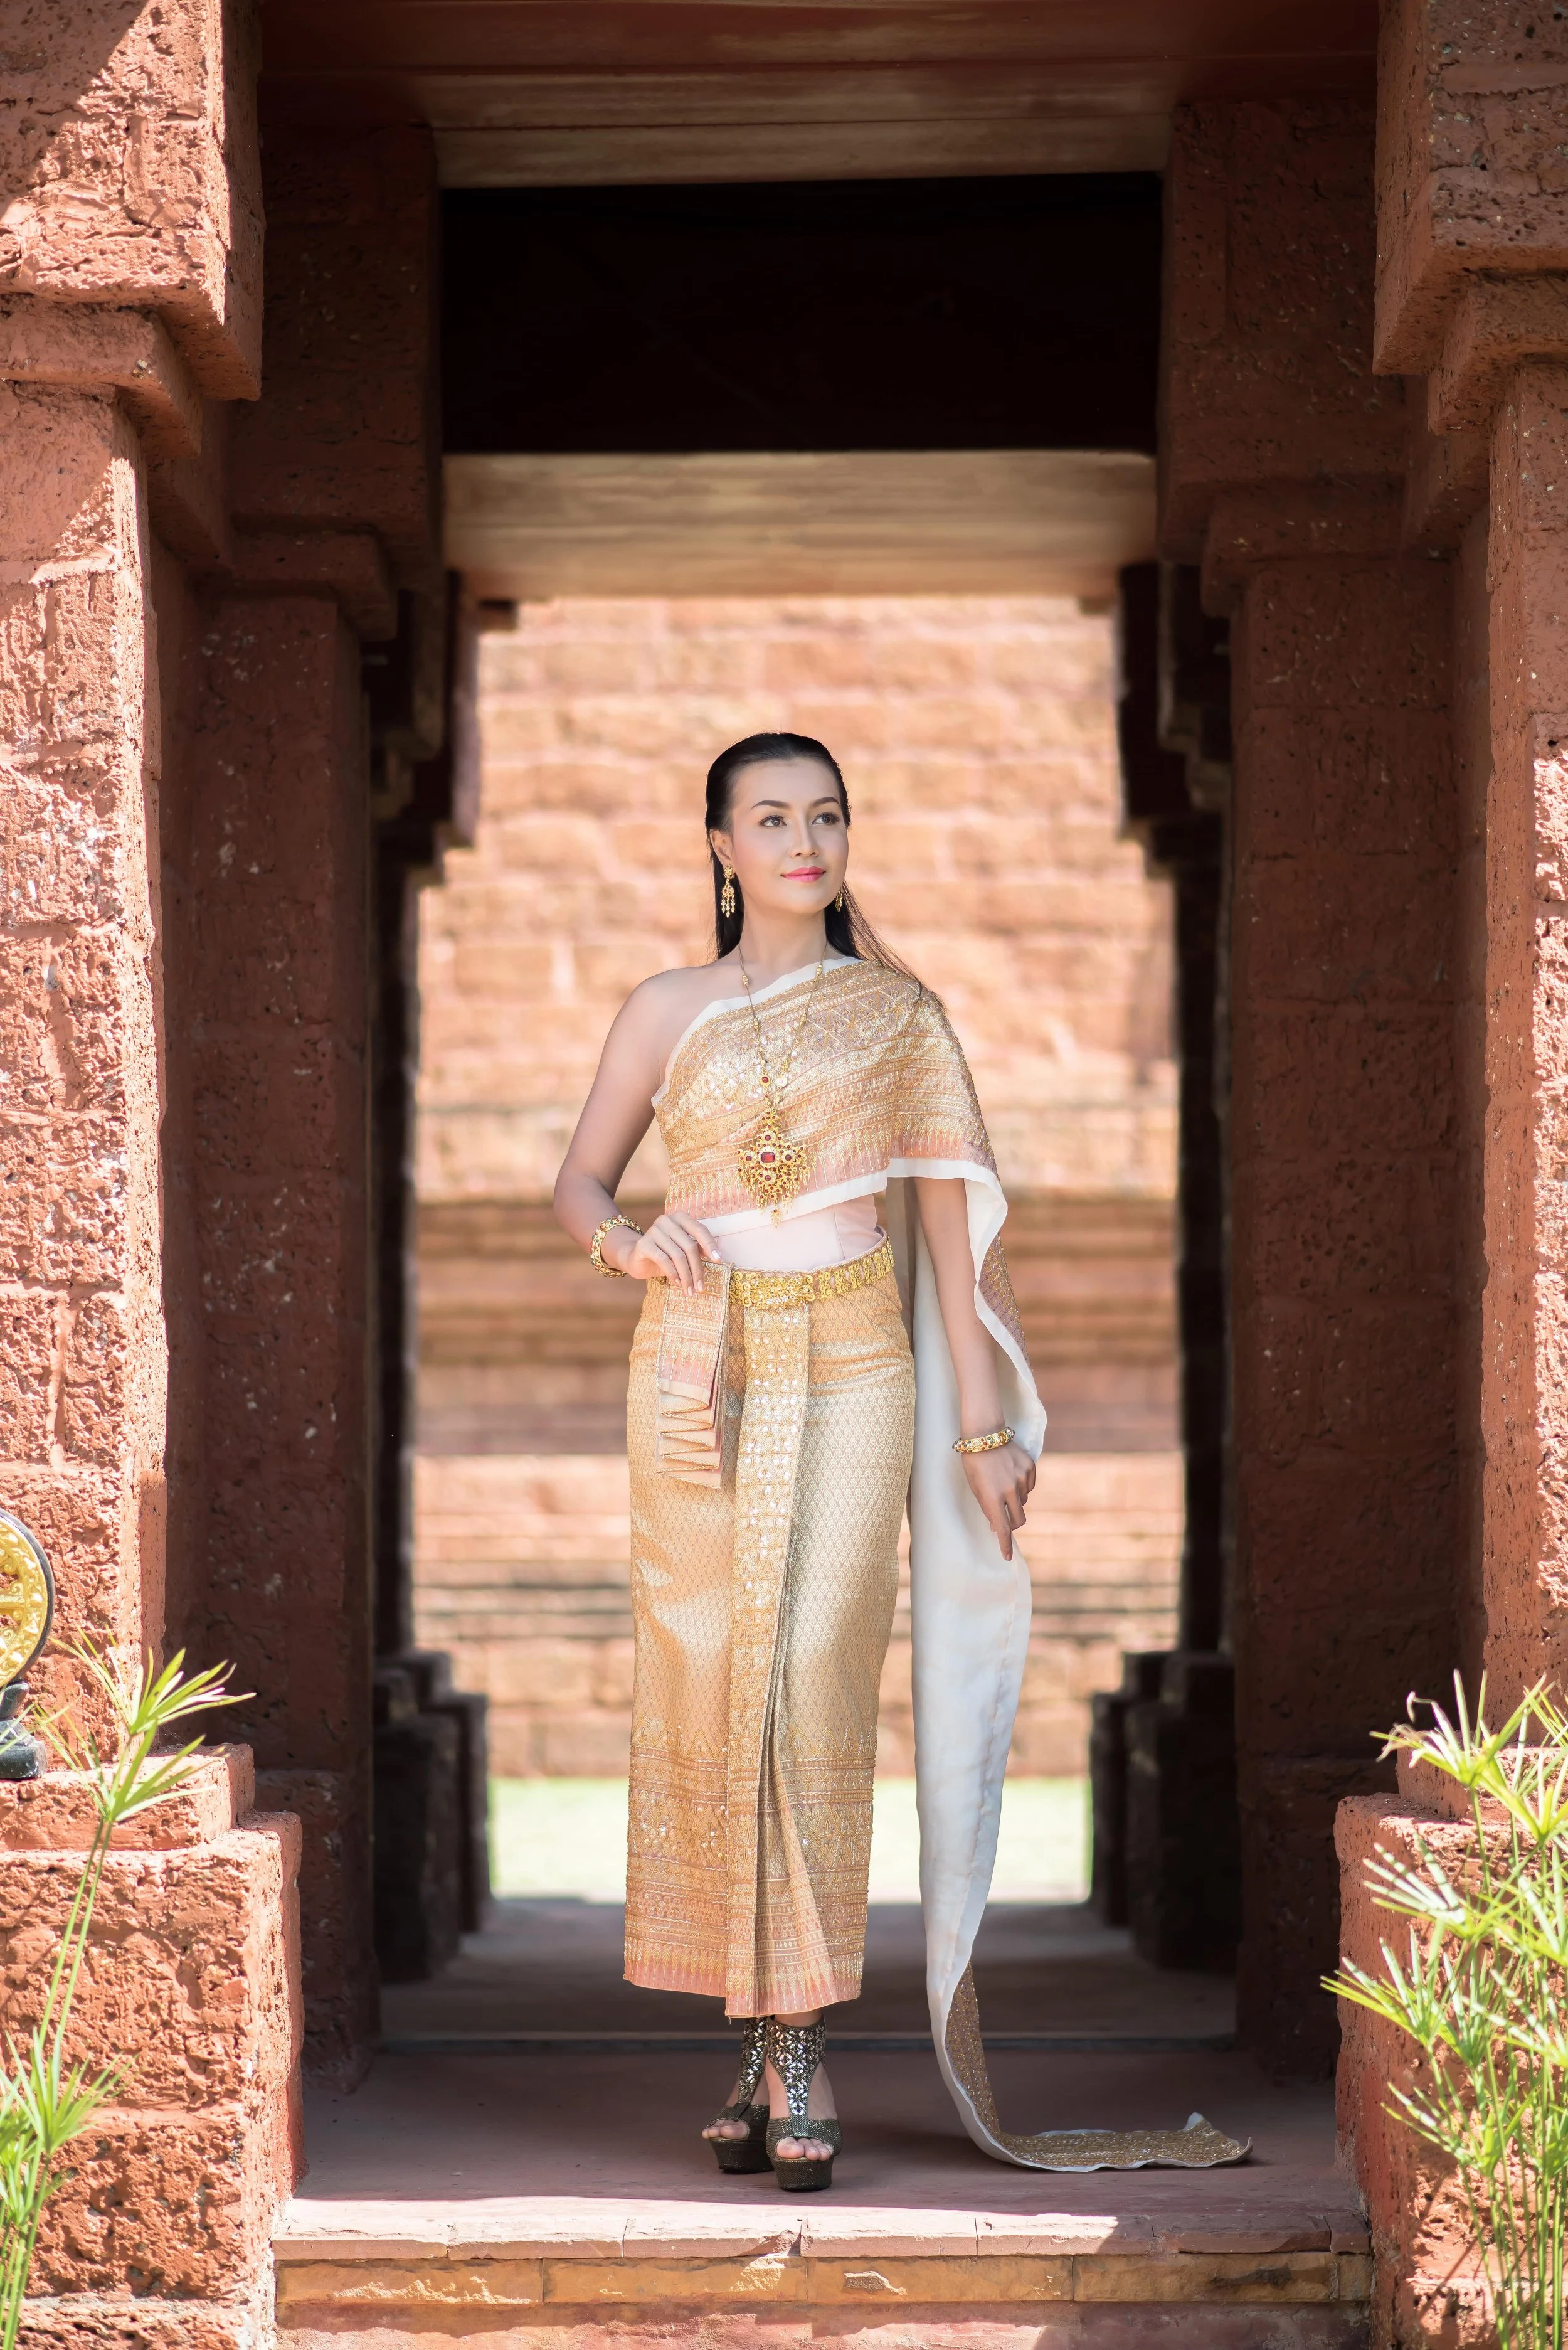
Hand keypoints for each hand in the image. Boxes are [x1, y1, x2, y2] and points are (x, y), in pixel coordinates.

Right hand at [614, 1210, 720, 1293]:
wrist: (637, 1258)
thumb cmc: (665, 1254)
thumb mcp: (683, 1250)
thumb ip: (697, 1248)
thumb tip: (715, 1256)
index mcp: (680, 1218)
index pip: (699, 1229)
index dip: (710, 1245)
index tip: (719, 1260)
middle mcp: (666, 1220)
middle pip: (689, 1246)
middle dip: (697, 1269)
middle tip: (700, 1287)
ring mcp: (654, 1231)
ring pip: (678, 1256)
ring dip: (686, 1276)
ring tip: (689, 1290)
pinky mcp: (643, 1243)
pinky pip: (663, 1260)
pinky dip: (672, 1273)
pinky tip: (676, 1283)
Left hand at [960, 1441, 1035, 1558]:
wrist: (984, 1433)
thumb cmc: (974, 1462)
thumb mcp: (975, 1487)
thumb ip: (987, 1507)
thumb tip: (996, 1525)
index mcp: (992, 1496)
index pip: (1002, 1528)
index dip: (1005, 1545)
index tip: (1006, 1556)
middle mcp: (1010, 1489)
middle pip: (1018, 1520)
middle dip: (1012, 1524)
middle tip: (1004, 1519)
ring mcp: (1022, 1478)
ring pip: (1023, 1502)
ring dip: (1014, 1501)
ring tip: (1001, 1484)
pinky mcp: (1030, 1468)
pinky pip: (1029, 1486)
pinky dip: (1021, 1487)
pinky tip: (1010, 1474)